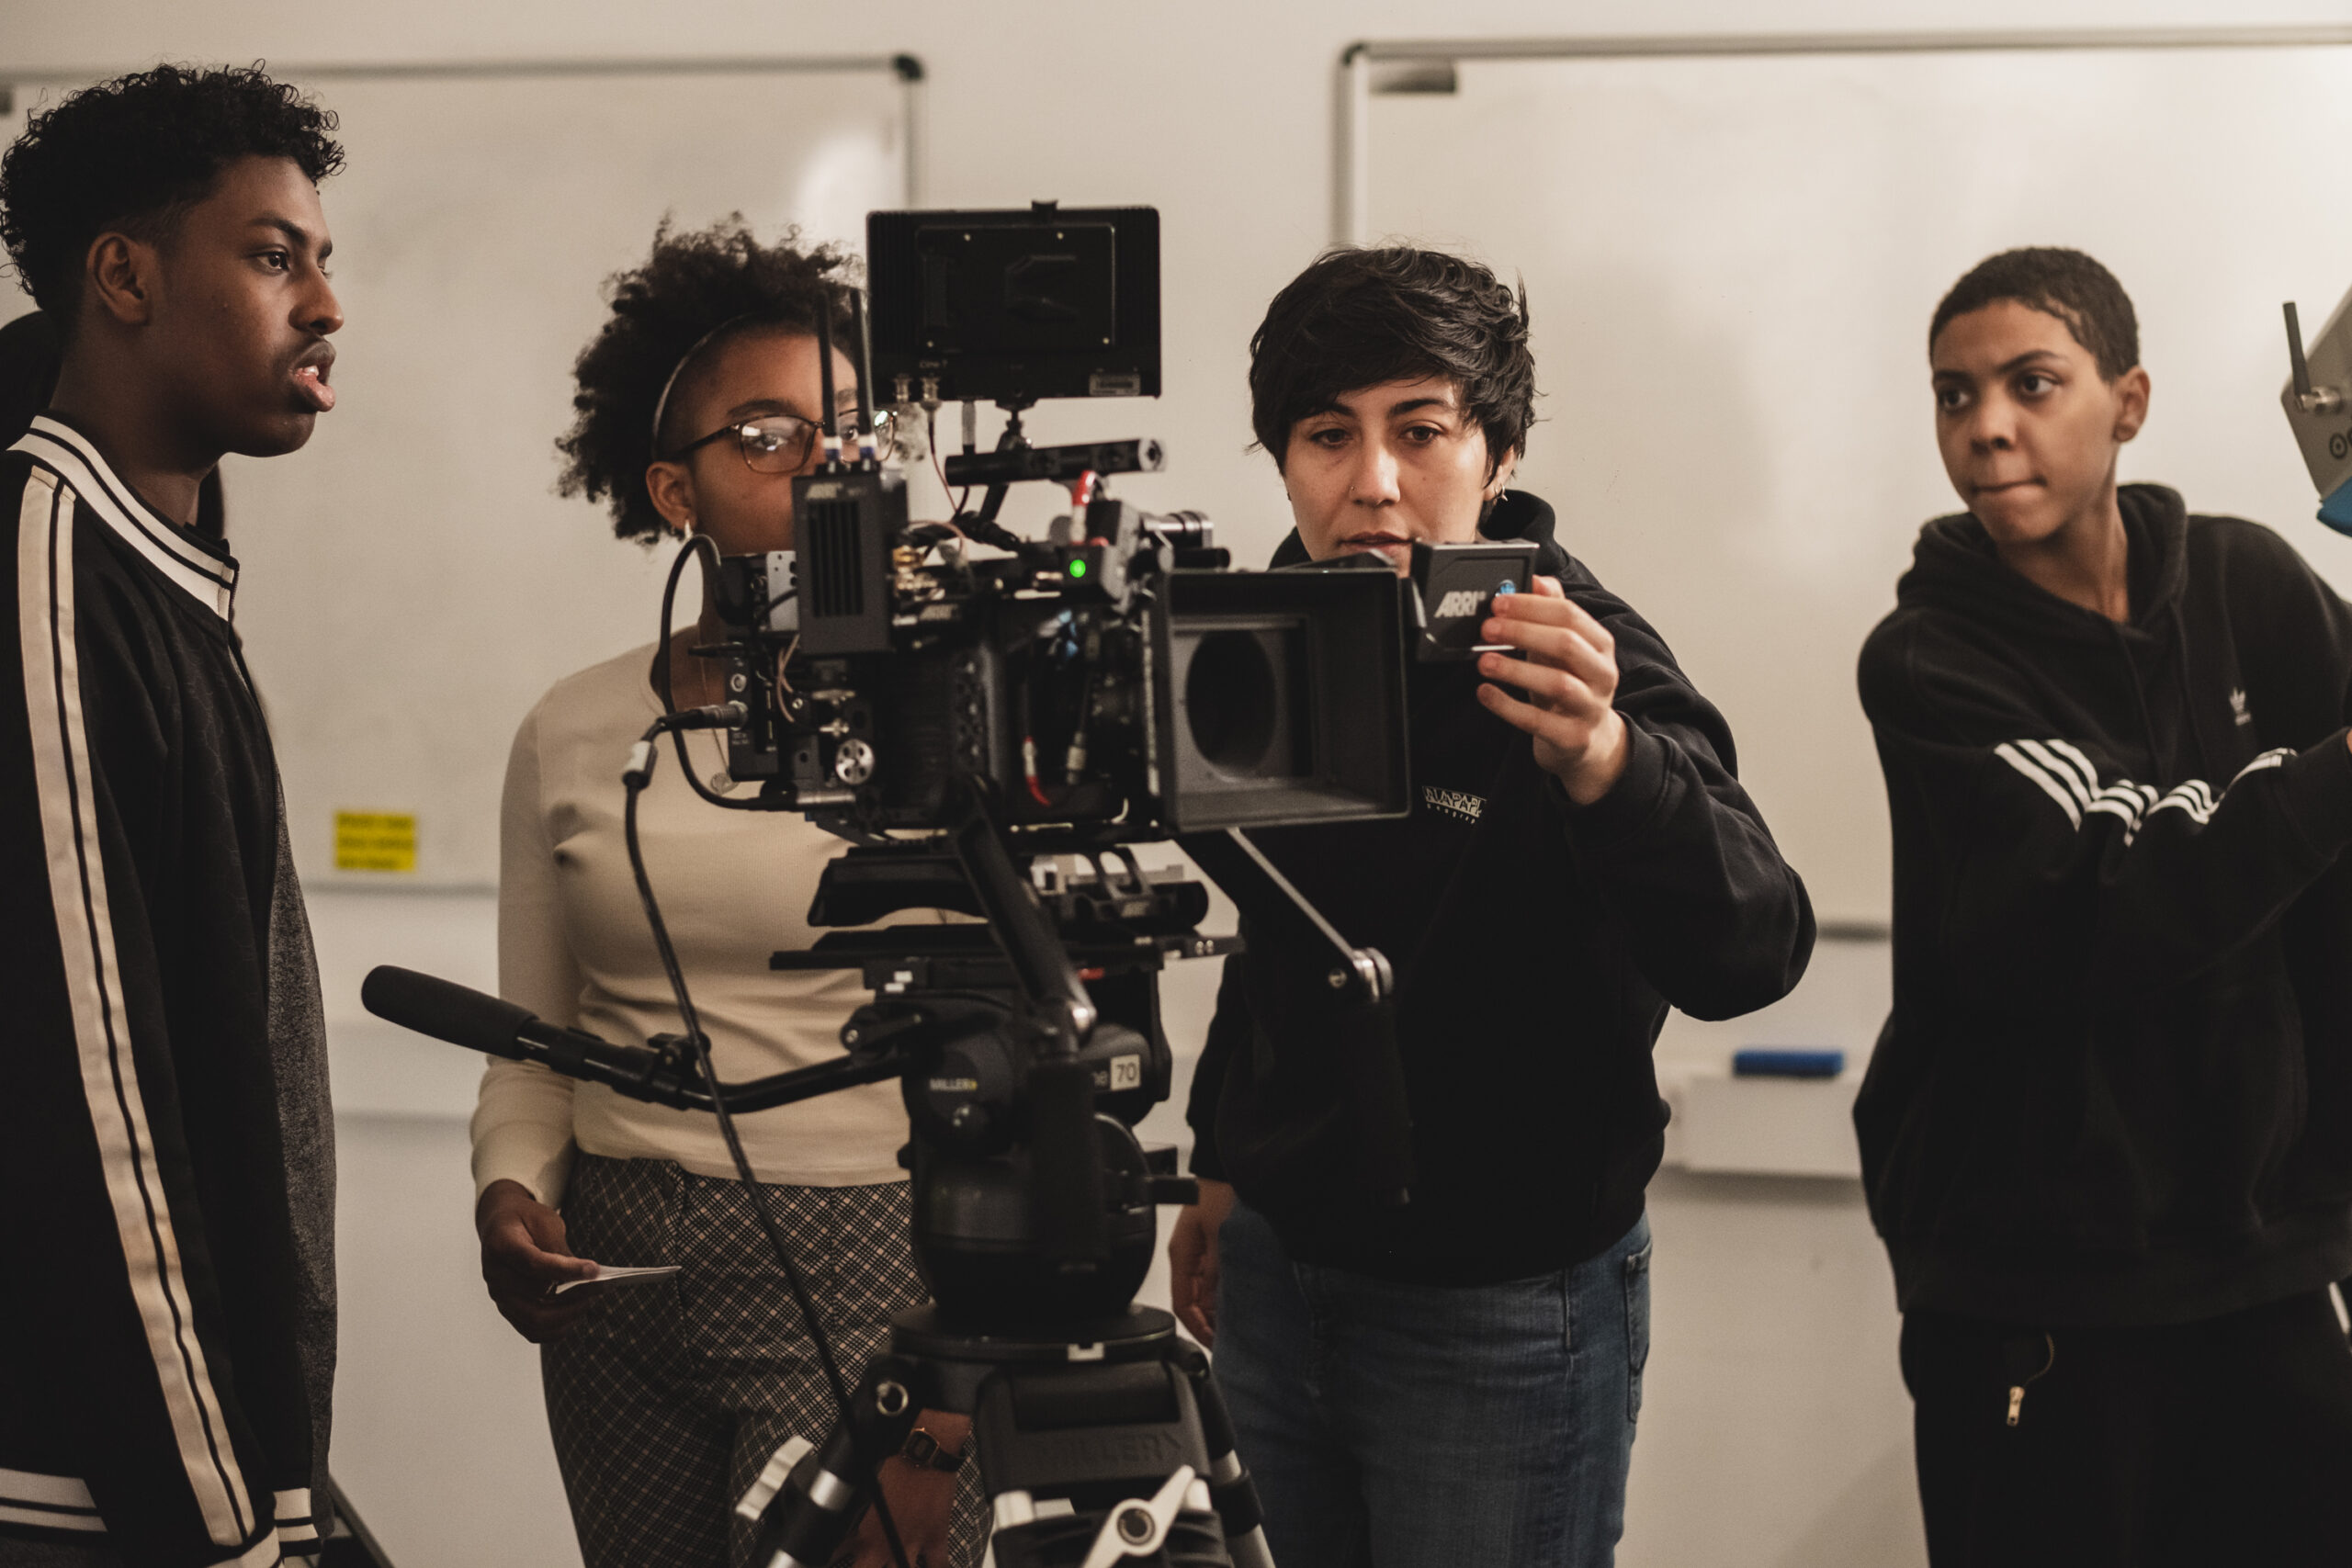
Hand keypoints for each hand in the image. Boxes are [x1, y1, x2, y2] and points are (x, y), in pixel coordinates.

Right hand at [476, 1179, 599, 1341]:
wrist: (501, 1226)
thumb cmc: (526, 1221)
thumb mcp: (544, 1221)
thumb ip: (558, 1248)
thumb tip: (583, 1275)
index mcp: (501, 1246)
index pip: (534, 1263)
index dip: (566, 1269)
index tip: (595, 1270)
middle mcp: (495, 1275)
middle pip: (536, 1296)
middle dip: (573, 1296)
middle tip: (598, 1288)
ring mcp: (499, 1296)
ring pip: (535, 1320)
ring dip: (568, 1315)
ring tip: (588, 1300)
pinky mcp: (508, 1310)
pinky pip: (533, 1331)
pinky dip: (557, 1328)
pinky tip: (575, 1314)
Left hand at [839, 1414, 968, 1567]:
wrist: (925, 1447)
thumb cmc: (894, 1456)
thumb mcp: (862, 1480)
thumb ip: (852, 1504)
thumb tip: (839, 1506)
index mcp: (865, 1529)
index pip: (839, 1552)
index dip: (833, 1555)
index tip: (833, 1554)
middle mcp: (887, 1542)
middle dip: (865, 1566)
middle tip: (864, 1561)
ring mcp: (912, 1542)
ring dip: (897, 1566)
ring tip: (894, 1564)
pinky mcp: (936, 1537)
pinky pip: (939, 1564)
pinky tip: (934, 1567)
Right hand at [1169, 1178, 1236, 1346]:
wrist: (1233, 1165)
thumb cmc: (1221, 1191)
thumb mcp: (1220, 1239)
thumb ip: (1217, 1276)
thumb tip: (1215, 1309)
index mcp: (1181, 1255)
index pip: (1182, 1304)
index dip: (1198, 1329)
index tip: (1216, 1345)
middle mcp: (1188, 1256)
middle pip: (1194, 1302)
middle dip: (1211, 1323)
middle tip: (1232, 1341)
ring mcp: (1202, 1251)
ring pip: (1206, 1292)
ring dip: (1219, 1309)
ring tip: (1239, 1325)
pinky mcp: (1216, 1245)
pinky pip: (1217, 1279)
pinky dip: (1226, 1293)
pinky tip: (1241, 1300)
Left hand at [1477, 576, 1628, 804]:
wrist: (1586, 743)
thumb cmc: (1570, 688)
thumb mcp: (1563, 649)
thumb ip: (1552, 613)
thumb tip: (1537, 579)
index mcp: (1600, 646)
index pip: (1570, 615)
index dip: (1531, 606)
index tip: (1498, 603)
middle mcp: (1602, 674)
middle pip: (1566, 644)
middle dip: (1522, 632)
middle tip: (1487, 628)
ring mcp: (1590, 708)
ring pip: (1557, 683)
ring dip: (1515, 669)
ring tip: (1483, 661)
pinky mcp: (1573, 738)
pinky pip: (1538, 721)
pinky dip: (1507, 706)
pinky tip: (1484, 692)